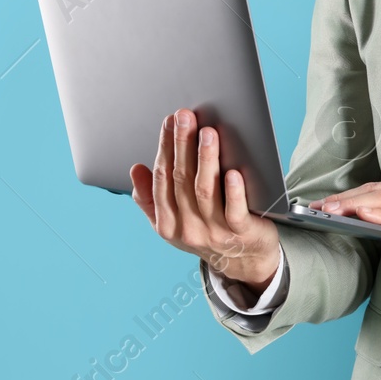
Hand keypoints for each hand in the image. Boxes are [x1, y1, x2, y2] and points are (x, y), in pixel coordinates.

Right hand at [129, 108, 280, 290]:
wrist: (244, 262)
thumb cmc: (207, 233)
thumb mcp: (173, 222)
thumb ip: (152, 198)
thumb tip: (136, 169)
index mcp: (168, 224)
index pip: (162, 179)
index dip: (164, 148)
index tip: (169, 121)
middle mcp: (188, 229)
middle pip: (181, 180)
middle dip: (182, 145)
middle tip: (185, 116)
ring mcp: (215, 232)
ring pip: (206, 192)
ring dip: (206, 159)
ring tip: (208, 133)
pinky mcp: (242, 233)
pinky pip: (235, 211)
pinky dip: (233, 191)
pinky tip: (234, 171)